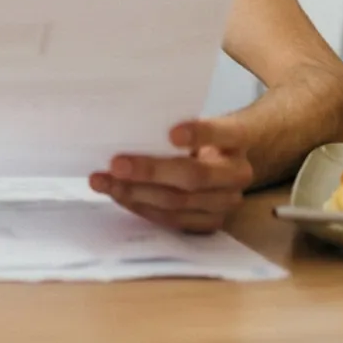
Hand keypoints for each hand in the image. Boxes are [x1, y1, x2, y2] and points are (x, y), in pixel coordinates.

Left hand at [89, 119, 254, 233]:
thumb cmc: (197, 135)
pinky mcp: (211, 222)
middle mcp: (238, 173)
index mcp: (237, 138)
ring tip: (104, 182)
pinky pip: (173, 220)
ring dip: (135, 194)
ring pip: (178, 203)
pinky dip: (141, 207)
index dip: (199, 134)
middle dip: (150, 172)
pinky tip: (118, 195)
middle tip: (116, 165)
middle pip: (194, 176)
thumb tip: (125, 125)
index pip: (222, 133)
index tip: (172, 133)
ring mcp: (227, 202)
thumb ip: (170, 122)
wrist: (223, 160)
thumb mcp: (192, 120)